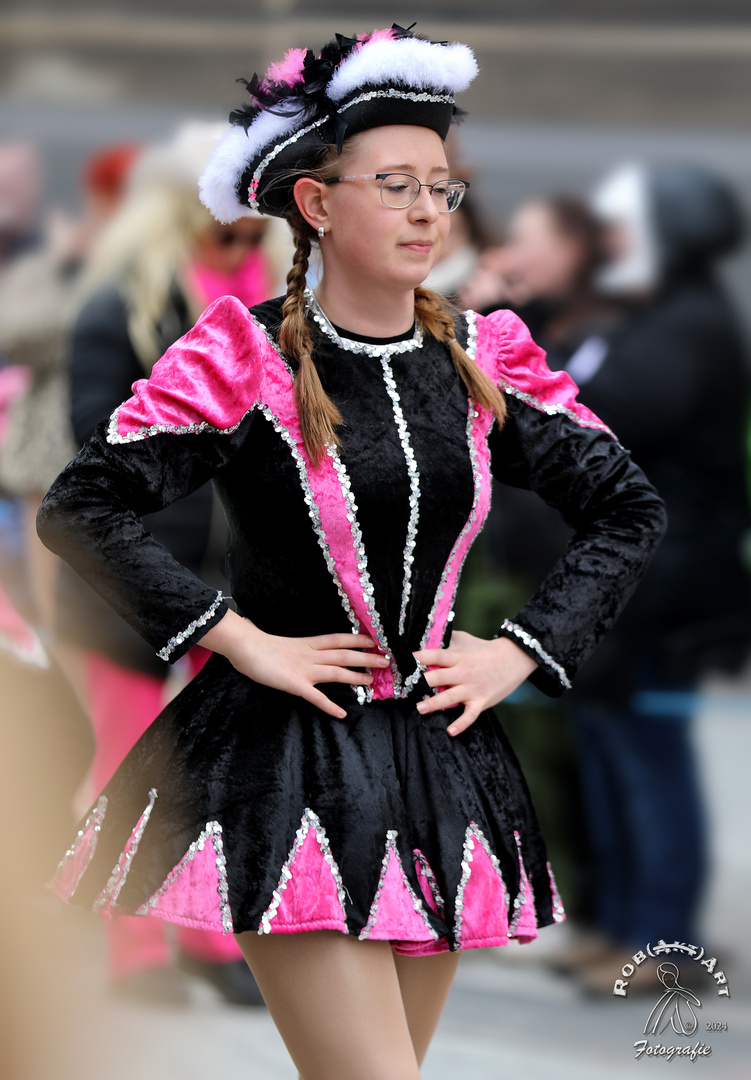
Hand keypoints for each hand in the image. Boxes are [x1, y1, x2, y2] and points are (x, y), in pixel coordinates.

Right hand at [200, 609, 388, 718]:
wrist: (244, 646)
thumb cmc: (259, 645)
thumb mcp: (285, 644)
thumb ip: (298, 649)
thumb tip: (306, 652)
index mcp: (308, 644)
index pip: (339, 639)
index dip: (358, 639)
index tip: (375, 639)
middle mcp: (311, 655)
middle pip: (344, 654)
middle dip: (366, 656)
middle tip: (386, 660)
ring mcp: (304, 669)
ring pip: (336, 672)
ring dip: (355, 676)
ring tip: (372, 681)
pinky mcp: (295, 684)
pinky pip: (316, 697)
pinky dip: (329, 706)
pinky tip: (341, 714)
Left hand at [413, 631, 537, 736]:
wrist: (514, 659)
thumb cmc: (485, 649)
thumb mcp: (465, 639)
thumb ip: (447, 639)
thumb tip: (427, 635)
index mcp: (458, 657)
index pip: (435, 655)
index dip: (419, 657)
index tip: (404, 661)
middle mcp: (463, 672)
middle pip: (438, 677)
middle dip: (421, 683)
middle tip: (404, 689)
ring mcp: (472, 688)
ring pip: (449, 697)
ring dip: (433, 703)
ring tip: (419, 708)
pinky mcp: (481, 701)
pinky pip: (470, 715)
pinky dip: (461, 724)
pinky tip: (450, 731)